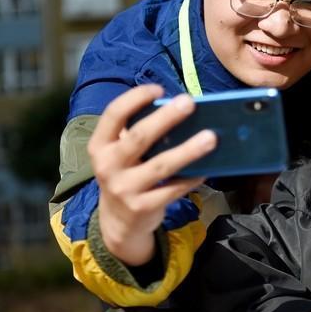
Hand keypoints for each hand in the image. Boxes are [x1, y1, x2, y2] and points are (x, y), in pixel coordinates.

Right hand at [89, 85, 217, 265]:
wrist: (118, 222)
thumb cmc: (125, 175)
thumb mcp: (119, 154)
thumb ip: (137, 134)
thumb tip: (176, 108)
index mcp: (100, 145)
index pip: (113, 114)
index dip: (135, 98)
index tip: (158, 89)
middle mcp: (108, 166)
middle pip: (139, 137)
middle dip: (166, 118)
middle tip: (189, 102)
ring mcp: (124, 189)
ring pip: (161, 166)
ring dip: (188, 150)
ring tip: (210, 137)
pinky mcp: (142, 207)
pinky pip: (173, 189)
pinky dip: (191, 178)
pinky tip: (206, 168)